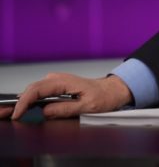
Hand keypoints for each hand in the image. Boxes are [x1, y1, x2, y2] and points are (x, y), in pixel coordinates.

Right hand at [6, 73, 132, 119]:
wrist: (112, 90)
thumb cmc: (103, 96)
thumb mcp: (87, 106)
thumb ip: (65, 109)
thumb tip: (46, 111)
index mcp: (65, 81)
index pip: (38, 90)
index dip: (24, 102)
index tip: (17, 114)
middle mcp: (59, 79)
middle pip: (32, 88)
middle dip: (19, 101)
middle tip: (9, 114)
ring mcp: (57, 81)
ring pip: (34, 89)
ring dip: (24, 100)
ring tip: (15, 112)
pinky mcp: (57, 86)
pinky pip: (40, 91)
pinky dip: (31, 99)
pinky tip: (27, 107)